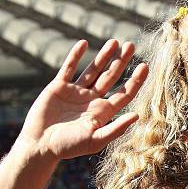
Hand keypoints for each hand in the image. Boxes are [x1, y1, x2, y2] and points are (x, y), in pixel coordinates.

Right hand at [19, 39, 147, 159]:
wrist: (41, 144)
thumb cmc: (69, 147)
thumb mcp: (96, 139)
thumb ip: (116, 128)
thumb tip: (137, 115)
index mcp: (103, 113)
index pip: (124, 93)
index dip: (135, 81)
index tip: (145, 66)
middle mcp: (92, 100)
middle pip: (111, 77)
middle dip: (121, 62)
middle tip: (131, 46)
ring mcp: (76, 92)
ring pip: (93, 70)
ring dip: (104, 56)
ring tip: (114, 42)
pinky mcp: (59, 87)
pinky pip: (69, 68)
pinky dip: (75, 56)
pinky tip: (84, 43)